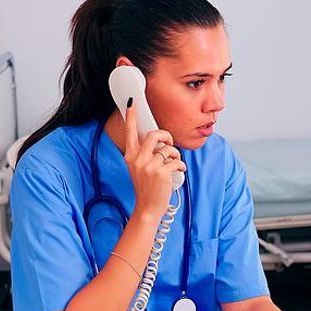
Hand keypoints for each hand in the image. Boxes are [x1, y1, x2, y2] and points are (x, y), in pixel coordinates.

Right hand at [122, 99, 184, 216]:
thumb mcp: (138, 168)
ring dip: (175, 155)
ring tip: (174, 163)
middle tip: (169, 143)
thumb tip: (157, 140)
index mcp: (130, 156)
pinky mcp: (161, 173)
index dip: (131, 117)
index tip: (132, 103)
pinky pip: (177, 161)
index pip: (130, 132)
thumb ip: (143, 153)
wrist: (147, 207)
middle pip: (154, 135)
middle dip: (166, 136)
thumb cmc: (145, 187)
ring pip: (168, 149)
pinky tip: (179, 171)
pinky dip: (181, 166)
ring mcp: (149, 166)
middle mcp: (138, 159)